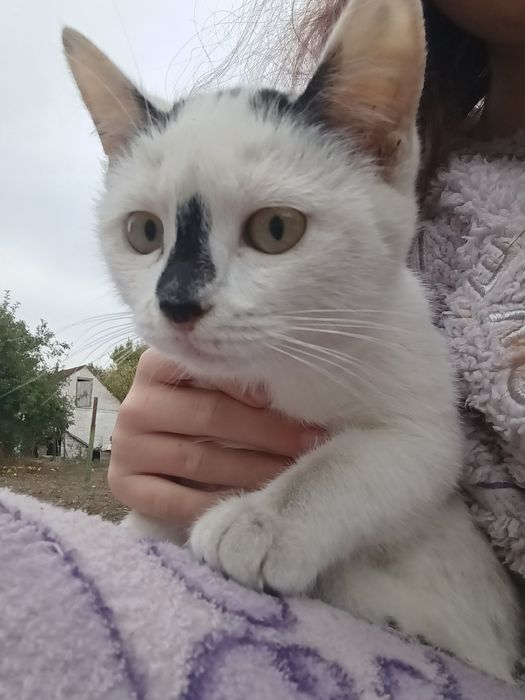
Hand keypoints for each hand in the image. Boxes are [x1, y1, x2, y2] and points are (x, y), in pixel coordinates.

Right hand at [108, 348, 322, 530]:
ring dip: (252, 470)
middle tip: (311, 441)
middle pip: (209, 415)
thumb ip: (237, 380)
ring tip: (292, 473)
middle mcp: (137, 402)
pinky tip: (248, 505)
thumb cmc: (199, 412)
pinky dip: (213, 505)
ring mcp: (126, 445)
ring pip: (197, 459)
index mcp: (157, 365)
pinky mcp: (123, 484)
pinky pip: (172, 500)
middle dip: (268, 431)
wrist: (158, 456)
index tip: (284, 398)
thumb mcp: (212, 389)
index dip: (246, 383)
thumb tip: (294, 384)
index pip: (202, 367)